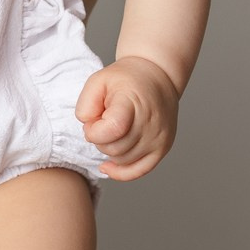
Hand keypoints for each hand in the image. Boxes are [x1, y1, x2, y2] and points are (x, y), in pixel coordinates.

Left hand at [75, 56, 179, 180]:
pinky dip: (121, 172)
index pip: (112, 130)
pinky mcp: (162, 148)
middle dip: (100, 139)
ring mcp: (159, 138)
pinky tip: (108, 166)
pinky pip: (139, 171)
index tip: (92, 122)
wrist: (158, 76)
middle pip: (116, 148)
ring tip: (111, 131)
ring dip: (110, 150)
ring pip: (123, 160)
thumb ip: (86, 103)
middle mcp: (150, 124)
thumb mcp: (98, 80)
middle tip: (101, 123)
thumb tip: (87, 126)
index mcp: (134, 103)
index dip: (94, 131)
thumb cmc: (126, 78)